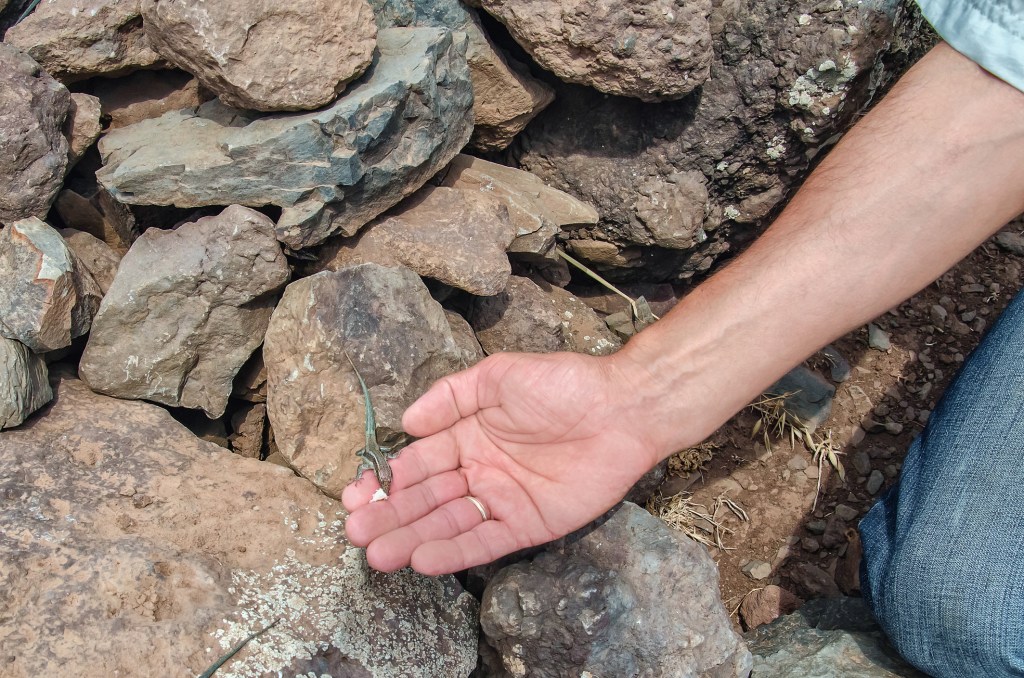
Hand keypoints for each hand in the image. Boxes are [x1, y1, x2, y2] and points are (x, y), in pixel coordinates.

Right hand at [342, 351, 667, 574]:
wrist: (622, 408)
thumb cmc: (562, 384)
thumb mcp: (498, 376)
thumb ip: (452, 397)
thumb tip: (407, 422)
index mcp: (469, 435)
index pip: (419, 463)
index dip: (387, 480)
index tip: (354, 496)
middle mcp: (481, 470)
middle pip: (427, 499)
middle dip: (390, 516)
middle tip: (355, 533)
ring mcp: (504, 499)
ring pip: (449, 524)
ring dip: (412, 539)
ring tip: (376, 554)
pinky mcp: (530, 524)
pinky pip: (486, 542)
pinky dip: (454, 552)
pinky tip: (422, 560)